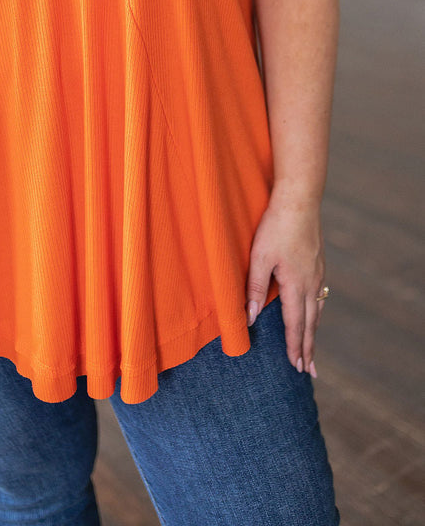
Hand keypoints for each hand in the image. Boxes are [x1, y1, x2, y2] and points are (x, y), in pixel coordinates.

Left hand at [245, 195, 326, 377]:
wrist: (299, 199)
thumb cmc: (275, 226)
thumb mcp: (259, 257)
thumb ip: (255, 288)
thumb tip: (253, 318)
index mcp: (296, 285)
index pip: (296, 324)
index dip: (295, 347)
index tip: (296, 368)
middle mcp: (312, 283)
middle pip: (311, 323)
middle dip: (308, 348)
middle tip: (309, 372)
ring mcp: (318, 273)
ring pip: (317, 310)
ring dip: (313, 332)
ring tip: (311, 350)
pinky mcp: (318, 263)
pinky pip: (319, 296)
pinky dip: (315, 313)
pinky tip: (313, 314)